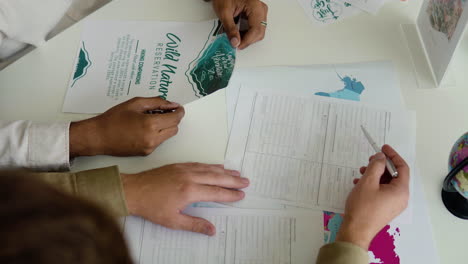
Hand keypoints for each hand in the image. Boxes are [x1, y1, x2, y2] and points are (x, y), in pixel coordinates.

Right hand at [69, 97, 183, 156]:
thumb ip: (156, 102)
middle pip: (175, 128)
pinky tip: (144, 128)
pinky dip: (157, 134)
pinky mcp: (146, 153)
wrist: (98, 137)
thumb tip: (171, 104)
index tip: (178, 107)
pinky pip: (159, 141)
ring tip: (151, 119)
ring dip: (165, 127)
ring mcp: (150, 147)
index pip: (175, 118)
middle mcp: (153, 138)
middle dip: (173, 119)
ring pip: (168, 135)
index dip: (179, 111)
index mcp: (150, 124)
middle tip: (164, 111)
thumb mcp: (135, 103)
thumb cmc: (113, 119)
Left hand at [121, 163, 248, 234]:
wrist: (133, 191)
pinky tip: (216, 166)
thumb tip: (211, 230)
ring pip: (209, 169)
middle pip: (217, 178)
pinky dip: (211, 165)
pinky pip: (199, 164)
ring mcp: (184, 169)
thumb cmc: (150, 206)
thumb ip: (195, 224)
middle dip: (233, 180)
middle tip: (245, 181)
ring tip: (236, 172)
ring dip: (224, 171)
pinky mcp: (178, 165)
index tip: (240, 195)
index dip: (230, 194)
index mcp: (189, 191)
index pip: (216, 192)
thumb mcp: (173, 221)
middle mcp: (189, 177)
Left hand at [211, 0, 267, 48]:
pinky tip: (238, 32)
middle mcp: (261, 9)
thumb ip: (230, 28)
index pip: (256, 29)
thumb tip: (235, 42)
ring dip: (247, 37)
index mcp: (255, 6)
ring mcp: (261, 12)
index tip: (237, 46)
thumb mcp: (224, 12)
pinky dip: (247, 33)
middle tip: (235, 42)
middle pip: (259, 32)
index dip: (247, 41)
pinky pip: (256, 29)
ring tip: (235, 36)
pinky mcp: (258, 15)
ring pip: (258, 32)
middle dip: (247, 40)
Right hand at [336, 145, 409, 249]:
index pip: (402, 168)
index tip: (383, 148)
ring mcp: (393, 205)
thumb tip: (381, 157)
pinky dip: (373, 185)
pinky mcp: (385, 209)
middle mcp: (400, 198)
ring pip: (386, 183)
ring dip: (375, 175)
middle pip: (394, 175)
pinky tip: (359, 183)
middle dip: (381, 165)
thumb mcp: (368, 182)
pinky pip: (382, 192)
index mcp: (401, 191)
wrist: (356, 231)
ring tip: (361, 172)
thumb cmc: (362, 207)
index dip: (393, 155)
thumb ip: (376, 166)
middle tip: (369, 160)